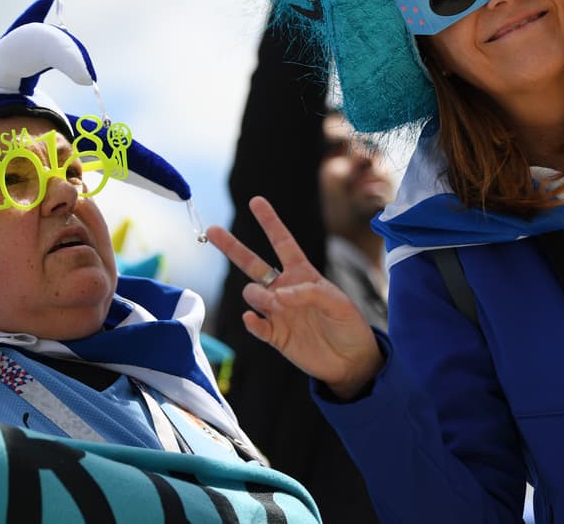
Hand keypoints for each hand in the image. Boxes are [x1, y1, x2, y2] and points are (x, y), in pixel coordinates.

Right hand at [206, 196, 383, 399]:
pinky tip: (253, 319)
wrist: (351, 363)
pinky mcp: (274, 336)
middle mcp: (285, 289)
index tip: (256, 201)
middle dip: (232, 246)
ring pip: (252, 293)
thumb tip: (278, 295)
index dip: (270, 222)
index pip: (283, 243)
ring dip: (258, 294)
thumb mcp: (338, 304)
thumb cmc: (349, 326)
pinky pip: (255, 324)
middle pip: (252, 264)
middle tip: (212, 231)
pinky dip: (251, 321)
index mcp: (303, 275)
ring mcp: (277, 312)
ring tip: (273, 302)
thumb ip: (309, 294)